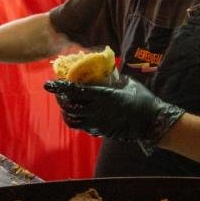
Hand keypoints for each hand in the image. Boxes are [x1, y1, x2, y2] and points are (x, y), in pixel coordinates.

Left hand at [43, 76, 183, 145]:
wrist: (151, 122)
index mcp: (104, 96)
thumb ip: (110, 77)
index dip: (60, 87)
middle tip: (58, 92)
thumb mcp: (126, 83)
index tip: (48, 84)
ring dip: (65, 112)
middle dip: (60, 99)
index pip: (76, 91)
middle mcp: (98, 111)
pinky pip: (82, 127)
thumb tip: (100, 68)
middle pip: (69, 107)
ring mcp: (98, 124)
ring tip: (65, 104)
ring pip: (72, 120)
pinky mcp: (101, 132)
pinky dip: (76, 120)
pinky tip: (78, 113)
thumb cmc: (141, 98)